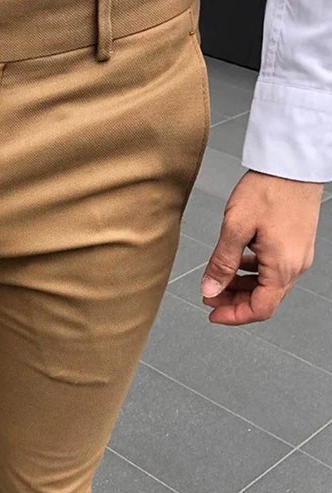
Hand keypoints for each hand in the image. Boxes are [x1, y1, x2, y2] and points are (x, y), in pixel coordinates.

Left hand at [200, 171, 323, 324]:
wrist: (293, 161)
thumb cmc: (270, 187)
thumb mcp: (236, 227)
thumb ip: (222, 263)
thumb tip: (210, 289)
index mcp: (282, 266)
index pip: (260, 309)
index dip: (234, 316)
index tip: (213, 314)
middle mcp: (295, 264)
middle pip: (263, 299)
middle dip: (234, 302)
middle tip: (209, 295)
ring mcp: (298, 254)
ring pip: (267, 285)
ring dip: (241, 287)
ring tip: (217, 279)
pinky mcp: (295, 244)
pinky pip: (272, 268)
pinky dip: (252, 272)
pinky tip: (236, 262)